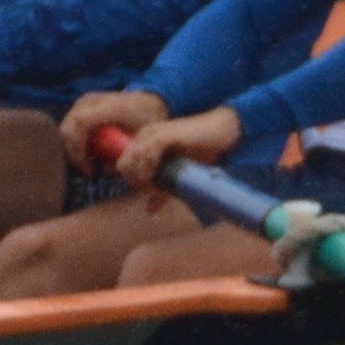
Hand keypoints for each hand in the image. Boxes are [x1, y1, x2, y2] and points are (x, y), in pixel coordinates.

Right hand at [59, 88, 167, 162]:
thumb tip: (107, 170)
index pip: (81, 123)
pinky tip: (89, 150)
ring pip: (65, 128)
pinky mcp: (82, 103)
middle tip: (89, 169)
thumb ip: (126, 154)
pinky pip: (70, 125)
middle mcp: (94, 100)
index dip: (78, 148)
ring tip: (90, 161)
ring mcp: (86, 100)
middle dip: (74, 153)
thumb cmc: (147, 119)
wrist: (148, 99)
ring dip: (74, 148)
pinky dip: (75, 141)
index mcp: (111, 107)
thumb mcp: (143, 139)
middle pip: (68, 127)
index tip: (89, 167)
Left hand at [114, 106, 246, 191]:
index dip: (135, 183)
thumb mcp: (177, 175)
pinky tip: (165, 179)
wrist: (221, 132)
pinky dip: (152, 171)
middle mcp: (144, 136)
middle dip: (137, 183)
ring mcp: (153, 134)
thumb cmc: (202, 151)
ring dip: (144, 180)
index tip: (154, 193)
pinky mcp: (165, 135)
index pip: (123, 166)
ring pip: (131, 161)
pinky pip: (147, 153)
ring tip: (162, 188)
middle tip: (157, 191)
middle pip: (123, 166)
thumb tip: (150, 212)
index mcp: (144, 142)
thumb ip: (162, 190)